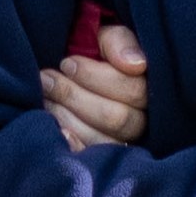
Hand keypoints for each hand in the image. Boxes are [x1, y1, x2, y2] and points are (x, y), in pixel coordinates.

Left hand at [43, 19, 150, 153]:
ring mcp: (123, 143)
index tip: (67, 63)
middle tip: (48, 79)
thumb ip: (119, 42)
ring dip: (67, 116)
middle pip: (116, 118)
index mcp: (149, 89)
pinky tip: (57, 130)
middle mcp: (143, 120)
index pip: (134, 91)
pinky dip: (72, 144)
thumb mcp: (105, 37)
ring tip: (46, 97)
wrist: (71, 72)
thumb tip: (135, 64)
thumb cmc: (93, 52)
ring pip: (101, 139)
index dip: (96, 77)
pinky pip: (90, 157)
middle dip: (75, 96)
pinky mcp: (102, 159)